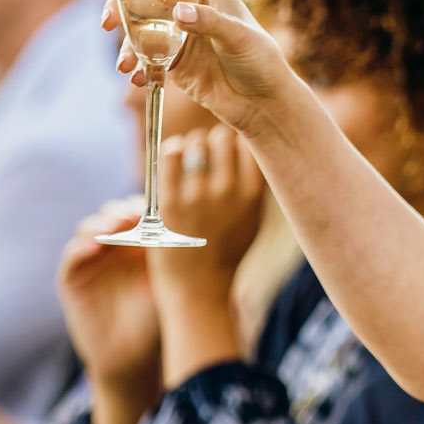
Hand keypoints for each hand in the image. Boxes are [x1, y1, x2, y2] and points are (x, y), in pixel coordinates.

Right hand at [57, 199, 161, 393]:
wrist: (133, 356)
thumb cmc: (157, 319)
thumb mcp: (167, 282)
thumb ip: (172, 254)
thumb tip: (193, 220)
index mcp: (139, 243)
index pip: (139, 212)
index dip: (146, 206)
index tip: (159, 207)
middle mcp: (113, 246)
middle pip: (113, 213)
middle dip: (123, 210)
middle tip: (136, 213)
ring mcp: (91, 259)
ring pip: (90, 227)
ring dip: (102, 223)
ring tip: (117, 225)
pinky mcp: (72, 277)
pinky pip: (72, 254)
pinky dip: (81, 246)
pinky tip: (95, 246)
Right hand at [101, 0, 297, 135]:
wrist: (262, 102)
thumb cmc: (260, 61)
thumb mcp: (239, 38)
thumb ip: (210, 22)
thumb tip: (179, 12)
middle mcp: (186, 2)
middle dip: (117, 5)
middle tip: (108, 23)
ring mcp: (175, 31)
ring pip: (135, 26)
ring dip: (124, 43)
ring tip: (125, 64)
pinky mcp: (169, 58)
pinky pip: (142, 57)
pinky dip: (136, 67)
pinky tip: (139, 79)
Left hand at [151, 125, 264, 292]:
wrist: (199, 286)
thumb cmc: (226, 251)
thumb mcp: (253, 220)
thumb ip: (253, 186)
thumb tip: (244, 146)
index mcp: (253, 196)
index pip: (251, 144)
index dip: (240, 142)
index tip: (232, 149)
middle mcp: (228, 192)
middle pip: (223, 137)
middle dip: (214, 141)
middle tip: (208, 152)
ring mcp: (198, 196)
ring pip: (196, 143)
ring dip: (192, 145)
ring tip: (190, 157)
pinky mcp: (170, 202)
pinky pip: (171, 155)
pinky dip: (172, 150)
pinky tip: (174, 156)